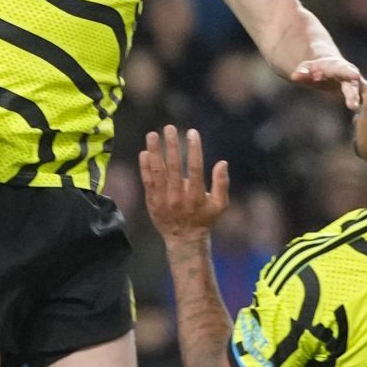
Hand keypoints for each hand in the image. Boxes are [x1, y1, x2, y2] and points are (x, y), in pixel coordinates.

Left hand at [140, 125, 229, 244]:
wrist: (183, 239)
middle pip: (174, 167)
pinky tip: (145, 152)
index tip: (192, 132)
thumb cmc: (204, 218)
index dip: (194, 149)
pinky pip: (146, 180)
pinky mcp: (151, 200)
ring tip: (152, 134)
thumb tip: (223, 162)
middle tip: (169, 127)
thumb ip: (222, 184)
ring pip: (157, 171)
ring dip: (154, 152)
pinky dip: (144, 166)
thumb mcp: (220, 205)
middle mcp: (179, 196)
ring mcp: (163, 198)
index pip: (195, 168)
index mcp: (197, 196)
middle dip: (172, 146)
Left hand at [291, 55, 364, 109]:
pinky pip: (362, 102)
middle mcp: (350, 77)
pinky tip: (364, 120)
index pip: (344, 69)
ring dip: (361, 104)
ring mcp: (355, 87)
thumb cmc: (315, 68)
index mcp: (337, 67)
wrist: (326, 70)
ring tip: (358, 115)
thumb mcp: (306, 67)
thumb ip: (302, 72)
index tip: (355, 76)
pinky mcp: (356, 96)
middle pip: (353, 85)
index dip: (349, 72)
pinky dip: (364, 110)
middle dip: (353, 95)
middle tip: (353, 106)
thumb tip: (294, 76)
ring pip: (361, 95)